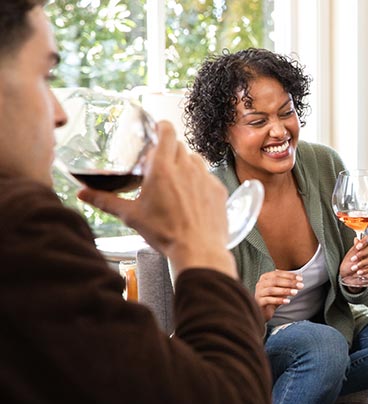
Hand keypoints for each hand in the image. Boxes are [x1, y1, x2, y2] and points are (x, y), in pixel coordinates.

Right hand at [79, 122, 234, 277]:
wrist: (198, 249)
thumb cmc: (165, 233)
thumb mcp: (131, 215)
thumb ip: (105, 201)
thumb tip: (83, 194)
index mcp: (162, 168)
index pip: (166, 131)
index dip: (162, 126)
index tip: (157, 128)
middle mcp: (186, 167)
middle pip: (178, 145)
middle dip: (168, 150)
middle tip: (158, 165)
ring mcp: (205, 177)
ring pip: (194, 159)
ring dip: (184, 164)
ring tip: (175, 182)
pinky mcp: (219, 189)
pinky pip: (208, 176)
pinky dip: (199, 181)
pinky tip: (191, 197)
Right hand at [255, 270, 302, 320]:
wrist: (264, 311)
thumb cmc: (273, 297)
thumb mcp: (281, 288)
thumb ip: (288, 281)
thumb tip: (300, 275)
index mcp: (265, 277)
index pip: (278, 274)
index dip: (290, 275)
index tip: (300, 279)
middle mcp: (260, 284)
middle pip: (275, 281)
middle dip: (289, 283)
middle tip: (300, 286)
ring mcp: (259, 293)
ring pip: (272, 290)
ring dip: (285, 291)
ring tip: (295, 292)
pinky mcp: (259, 302)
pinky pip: (269, 300)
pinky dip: (279, 300)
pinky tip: (287, 301)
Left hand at [339, 235, 367, 282]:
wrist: (348, 277)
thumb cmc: (348, 266)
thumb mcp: (349, 257)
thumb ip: (354, 248)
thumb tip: (356, 239)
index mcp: (363, 247)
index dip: (364, 242)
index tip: (357, 247)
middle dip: (362, 253)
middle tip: (354, 259)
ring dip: (362, 263)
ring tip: (354, 268)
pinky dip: (365, 270)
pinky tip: (359, 272)